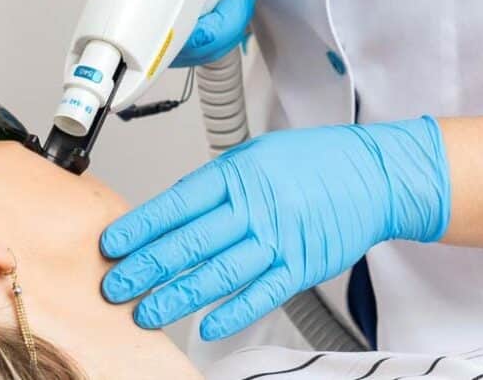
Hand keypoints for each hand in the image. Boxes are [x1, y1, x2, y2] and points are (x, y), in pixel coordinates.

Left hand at [99, 118, 450, 339]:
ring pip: (219, 274)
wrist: (371, 174)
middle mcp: (253, 208)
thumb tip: (171, 213)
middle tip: (115, 286)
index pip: (176, 204)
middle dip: (147, 267)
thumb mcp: (255, 156)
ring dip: (178, 296)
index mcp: (236, 175)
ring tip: (146, 312)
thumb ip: (214, 186)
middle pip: (189, 242)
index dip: (140, 227)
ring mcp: (278, 239)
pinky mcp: (301, 266)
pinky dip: (233, 313)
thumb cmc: (311, 162)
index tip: (111, 245)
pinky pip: (261, 294)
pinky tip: (206, 327)